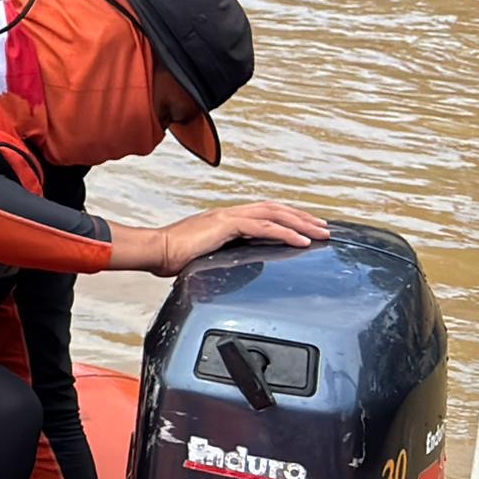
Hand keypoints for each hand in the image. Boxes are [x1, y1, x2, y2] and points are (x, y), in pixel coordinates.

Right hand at [107, 200, 332, 275]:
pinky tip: (301, 241)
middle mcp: (228, 214)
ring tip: (320, 233)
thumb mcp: (205, 257)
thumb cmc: (172, 258)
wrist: (155, 251)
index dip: (287, 219)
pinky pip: (263, 227)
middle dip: (302, 218)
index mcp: (224, 220)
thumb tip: (237, 268)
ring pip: (273, 214)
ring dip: (300, 223)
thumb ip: (223, 257)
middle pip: (274, 209)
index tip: (306, 228)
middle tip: (324, 228)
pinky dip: (285, 233)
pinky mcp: (226, 225)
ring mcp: (227, 217)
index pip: (263, 214)